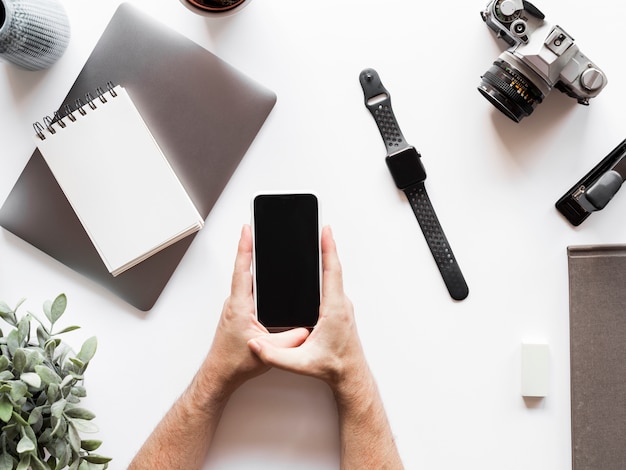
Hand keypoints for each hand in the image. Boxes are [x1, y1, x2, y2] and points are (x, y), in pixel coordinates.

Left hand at [199, 225, 307, 395]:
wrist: (219, 375)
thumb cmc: (234, 363)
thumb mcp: (268, 351)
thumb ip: (290, 340)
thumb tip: (307, 330)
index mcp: (240, 306)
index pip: (242, 270)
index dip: (245, 247)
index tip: (247, 229)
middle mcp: (235, 303)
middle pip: (243, 269)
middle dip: (250, 247)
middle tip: (256, 228)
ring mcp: (236, 308)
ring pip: (246, 280)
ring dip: (251, 263)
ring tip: (261, 245)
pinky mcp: (239, 313)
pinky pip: (248, 290)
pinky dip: (254, 279)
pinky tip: (264, 276)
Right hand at [248, 226, 369, 394]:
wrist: (350, 376)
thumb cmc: (333, 367)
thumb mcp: (300, 364)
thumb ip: (275, 356)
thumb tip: (257, 346)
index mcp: (334, 310)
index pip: (332, 272)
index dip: (328, 249)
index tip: (326, 230)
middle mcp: (341, 304)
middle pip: (334, 268)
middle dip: (326, 246)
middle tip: (319, 227)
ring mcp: (342, 306)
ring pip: (335, 276)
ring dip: (327, 258)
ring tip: (318, 241)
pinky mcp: (340, 310)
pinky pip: (333, 284)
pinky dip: (327, 271)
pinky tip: (319, 268)